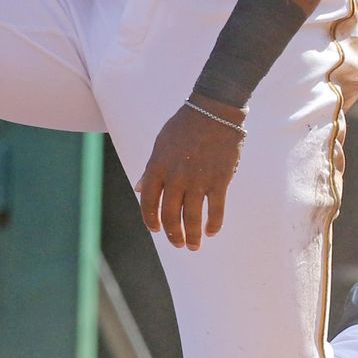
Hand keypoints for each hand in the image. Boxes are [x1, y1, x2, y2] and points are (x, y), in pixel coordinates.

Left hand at [136, 98, 244, 250]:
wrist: (213, 111)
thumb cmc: (184, 126)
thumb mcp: (161, 144)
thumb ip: (150, 169)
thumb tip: (138, 189)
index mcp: (158, 167)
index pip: (148, 202)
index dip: (150, 220)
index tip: (156, 230)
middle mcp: (176, 177)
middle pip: (170, 215)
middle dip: (173, 234)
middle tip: (178, 244)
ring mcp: (198, 180)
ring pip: (192, 218)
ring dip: (192, 236)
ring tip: (194, 246)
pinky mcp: (219, 180)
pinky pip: (216, 210)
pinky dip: (213, 224)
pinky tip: (211, 232)